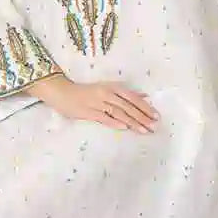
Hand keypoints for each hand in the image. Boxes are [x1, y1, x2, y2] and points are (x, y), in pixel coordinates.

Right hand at [31, 75, 157, 132]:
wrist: (62, 92)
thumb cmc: (86, 92)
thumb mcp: (107, 89)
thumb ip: (125, 94)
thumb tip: (145, 97)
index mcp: (112, 87)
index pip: (132, 97)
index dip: (145, 106)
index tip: (156, 115)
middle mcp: (106, 93)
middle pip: (128, 106)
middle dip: (142, 116)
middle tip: (154, 126)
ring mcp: (97, 102)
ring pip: (119, 112)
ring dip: (132, 122)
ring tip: (144, 130)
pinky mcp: (88, 112)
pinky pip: (104, 118)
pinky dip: (114, 122)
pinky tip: (125, 128)